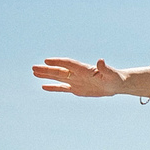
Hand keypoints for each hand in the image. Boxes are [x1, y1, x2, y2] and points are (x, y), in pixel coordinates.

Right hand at [33, 58, 149, 98]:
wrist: (116, 84)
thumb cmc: (115, 78)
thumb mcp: (111, 74)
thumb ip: (105, 68)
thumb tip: (101, 60)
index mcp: (85, 69)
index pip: (69, 64)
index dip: (58, 62)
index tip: (47, 60)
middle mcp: (78, 74)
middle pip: (59, 71)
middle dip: (47, 70)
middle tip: (33, 67)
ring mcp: (76, 81)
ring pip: (58, 78)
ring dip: (47, 76)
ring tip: (34, 72)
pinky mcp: (76, 89)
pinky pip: (63, 88)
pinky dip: (53, 87)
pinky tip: (43, 86)